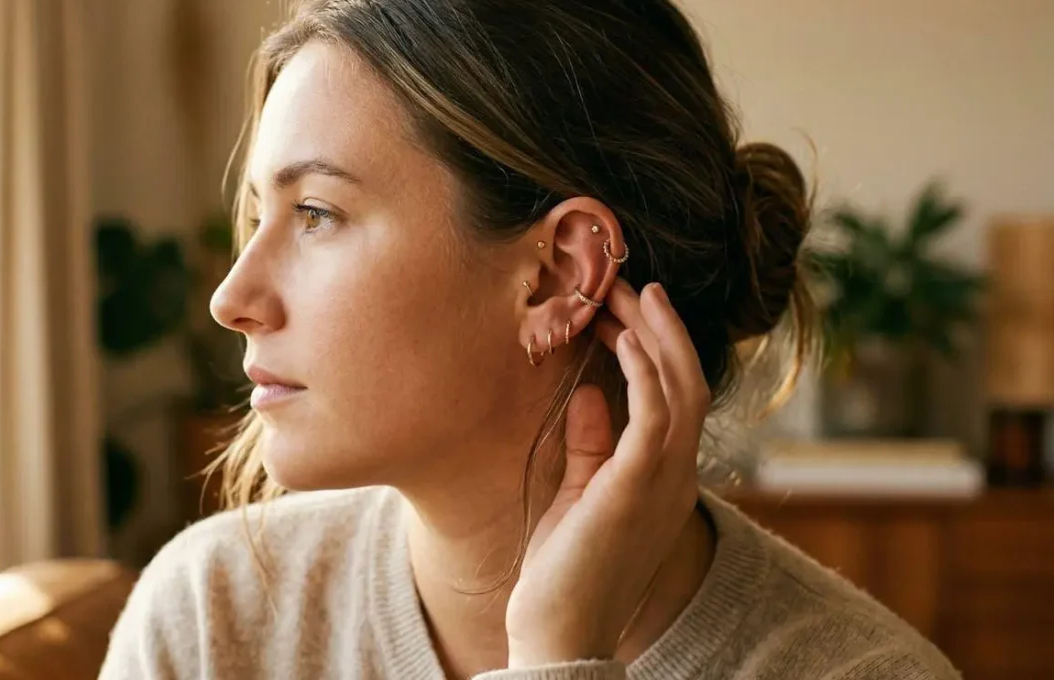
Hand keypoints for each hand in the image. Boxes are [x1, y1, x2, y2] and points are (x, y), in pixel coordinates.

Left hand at [504, 280, 709, 667]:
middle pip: (687, 382)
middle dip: (661, 328)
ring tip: (628, 291)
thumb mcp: (580, 495)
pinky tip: (623, 336)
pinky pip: (655, 413)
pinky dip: (644, 368)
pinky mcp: (637, 486)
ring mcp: (664, 482)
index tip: (622, 314)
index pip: (676, 400)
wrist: (558, 632)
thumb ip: (591, 446)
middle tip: (629, 284)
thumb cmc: (565, 570)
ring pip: (681, 388)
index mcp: (666, 480)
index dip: (657, 351)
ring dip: (655, 334)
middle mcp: (677, 478)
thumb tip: (588, 394)